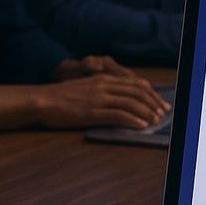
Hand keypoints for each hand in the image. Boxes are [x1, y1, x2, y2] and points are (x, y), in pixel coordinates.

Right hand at [40, 57, 170, 128]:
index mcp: (105, 78)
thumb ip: (104, 90)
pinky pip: (118, 115)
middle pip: (138, 93)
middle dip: (154, 103)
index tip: (161, 103)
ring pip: (131, 103)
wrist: (42, 100)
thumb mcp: (87, 86)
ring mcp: (99, 98)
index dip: (152, 94)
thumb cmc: (62, 97)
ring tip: (155, 121)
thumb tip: (122, 99)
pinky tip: (141, 126)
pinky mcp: (92, 112)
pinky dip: (133, 120)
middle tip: (163, 113)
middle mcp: (104, 85)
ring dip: (147, 112)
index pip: (136, 84)